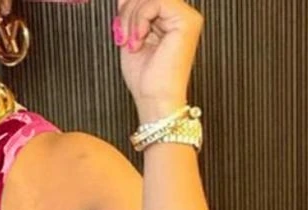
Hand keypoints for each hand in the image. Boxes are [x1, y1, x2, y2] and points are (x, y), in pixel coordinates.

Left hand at [111, 0, 203, 122]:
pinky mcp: (187, 21)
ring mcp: (187, 17)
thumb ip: (130, 13)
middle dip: (128, 11)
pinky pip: (155, 1)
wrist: (155, 101)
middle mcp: (182, 16)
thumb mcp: (131, 36)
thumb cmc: (146, 79)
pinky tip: (139, 39)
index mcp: (171, 19)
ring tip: (131, 41)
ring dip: (131, 17)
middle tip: (123, 36)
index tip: (120, 31)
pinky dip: (139, 19)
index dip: (128, 7)